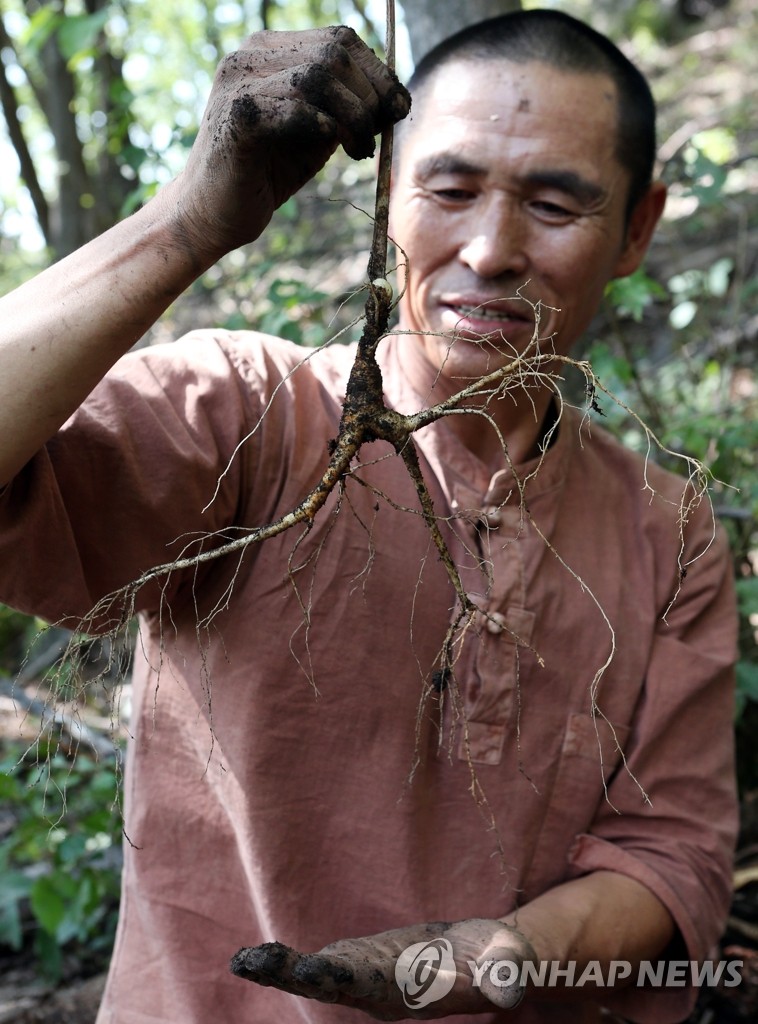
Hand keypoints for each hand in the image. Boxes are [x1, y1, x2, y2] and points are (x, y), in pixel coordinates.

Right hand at [174, 26, 409, 259]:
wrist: (211, 216)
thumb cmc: (265, 175)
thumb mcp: (315, 134)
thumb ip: (345, 109)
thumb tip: (395, 99)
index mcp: (269, 51)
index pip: (339, 39)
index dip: (378, 73)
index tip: (398, 110)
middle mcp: (249, 55)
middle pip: (335, 54)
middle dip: (370, 98)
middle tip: (374, 140)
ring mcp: (238, 82)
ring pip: (319, 77)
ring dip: (353, 117)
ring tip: (358, 151)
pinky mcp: (237, 117)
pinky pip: (296, 108)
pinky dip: (323, 126)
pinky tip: (332, 146)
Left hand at [230, 918, 536, 1019]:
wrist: (488, 961)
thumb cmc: (501, 963)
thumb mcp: (508, 966)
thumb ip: (505, 977)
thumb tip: (511, 986)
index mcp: (407, 993)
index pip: (368, 985)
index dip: (339, 975)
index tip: (312, 965)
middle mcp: (377, 993)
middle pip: (328, 984)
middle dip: (291, 975)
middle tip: (250, 962)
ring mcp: (365, 980)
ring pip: (315, 977)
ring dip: (279, 971)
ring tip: (243, 960)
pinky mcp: (360, 964)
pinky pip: (319, 964)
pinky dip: (288, 962)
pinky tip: (257, 957)